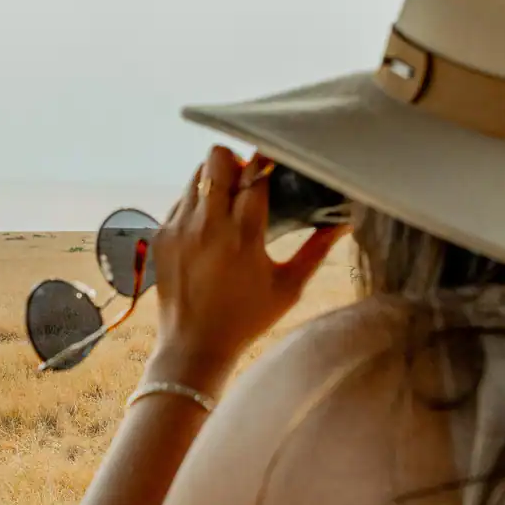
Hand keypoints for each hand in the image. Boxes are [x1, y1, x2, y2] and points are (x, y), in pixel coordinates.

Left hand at [144, 146, 347, 394]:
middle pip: (217, 158)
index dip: (266, 167)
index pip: (254, 176)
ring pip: (196, 174)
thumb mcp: (288, 287)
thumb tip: (342, 223)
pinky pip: (180, 200)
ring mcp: (179, 227)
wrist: (194, 346)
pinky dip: (197, 203)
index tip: (276, 167)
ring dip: (215, 180)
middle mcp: (207, 225)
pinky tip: (209, 227)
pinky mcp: (161, 235)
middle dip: (236, 163)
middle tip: (248, 182)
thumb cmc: (247, 318)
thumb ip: (316, 251)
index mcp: (242, 236)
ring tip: (228, 203)